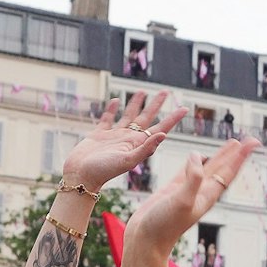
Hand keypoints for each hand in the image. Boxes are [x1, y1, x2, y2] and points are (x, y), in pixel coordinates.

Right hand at [61, 92, 185, 190]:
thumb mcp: (129, 160)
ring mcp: (114, 136)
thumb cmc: (104, 171)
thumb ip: (146, 148)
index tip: (185, 108)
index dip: (173, 118)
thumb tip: (163, 134)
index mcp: (139, 144)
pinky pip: (107, 119)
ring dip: (135, 104)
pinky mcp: (99, 135)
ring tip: (142, 91)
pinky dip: (111, 109)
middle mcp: (129, 139)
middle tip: (166, 92)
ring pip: (128, 115)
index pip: (160, 128)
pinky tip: (116, 100)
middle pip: (146, 117)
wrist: (81, 176)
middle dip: (156, 105)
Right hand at [124, 136, 259, 259]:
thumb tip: (197, 156)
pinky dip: (195, 161)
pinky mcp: (172, 190)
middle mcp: (201, 192)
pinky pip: (188, 171)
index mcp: (208, 195)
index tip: (254, 143)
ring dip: (220, 155)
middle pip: (223, 167)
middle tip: (250, 139)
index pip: (228, 171)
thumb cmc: (164, 225)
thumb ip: (192, 179)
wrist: (146, 240)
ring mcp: (187, 190)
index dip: (240, 156)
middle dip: (236, 153)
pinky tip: (198, 156)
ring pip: (208, 167)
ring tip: (232, 144)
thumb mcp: (182, 200)